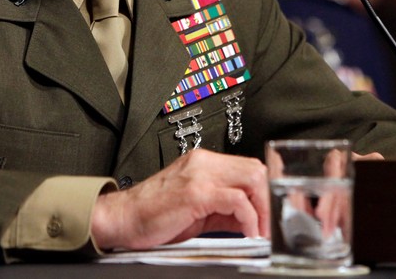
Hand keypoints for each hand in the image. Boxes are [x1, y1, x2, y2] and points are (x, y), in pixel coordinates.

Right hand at [90, 149, 268, 250]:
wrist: (121, 218)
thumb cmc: (153, 215)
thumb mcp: (196, 209)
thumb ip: (224, 208)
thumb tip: (253, 219)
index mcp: (203, 163)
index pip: (249, 166)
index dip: (266, 190)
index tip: (273, 213)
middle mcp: (203, 162)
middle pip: (255, 169)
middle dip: (270, 198)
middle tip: (272, 226)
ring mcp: (200, 174)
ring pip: (251, 178)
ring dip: (264, 208)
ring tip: (263, 231)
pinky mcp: (196, 192)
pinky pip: (237, 200)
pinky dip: (250, 218)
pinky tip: (248, 233)